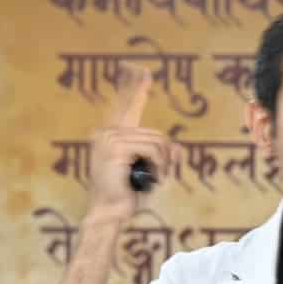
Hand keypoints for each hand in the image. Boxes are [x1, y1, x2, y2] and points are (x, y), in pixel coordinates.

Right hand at [84, 66, 174, 226]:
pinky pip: (152, 149)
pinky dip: (157, 166)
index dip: (136, 88)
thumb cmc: (126, 195)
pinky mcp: (116, 147)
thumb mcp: (149, 172)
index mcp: (109, 135)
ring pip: (156, 141)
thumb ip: (162, 155)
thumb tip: (177, 147)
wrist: (108, 213)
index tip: (142, 70)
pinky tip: (148, 179)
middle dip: (163, 156)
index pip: (124, 104)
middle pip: (154, 133)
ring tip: (151, 180)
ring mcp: (109, 139)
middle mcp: (106, 133)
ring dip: (161, 164)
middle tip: (158, 176)